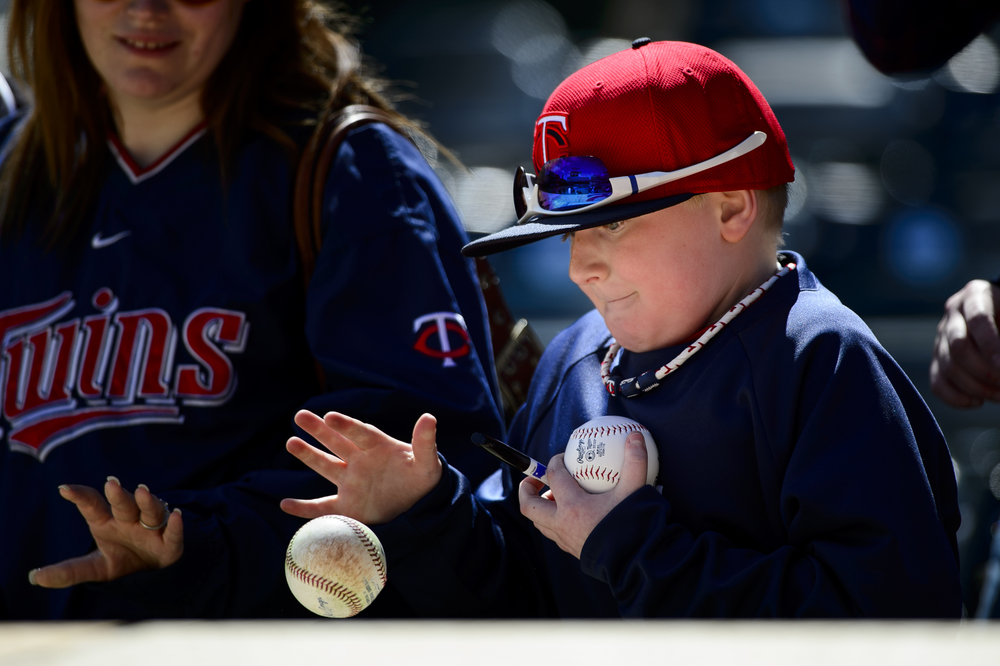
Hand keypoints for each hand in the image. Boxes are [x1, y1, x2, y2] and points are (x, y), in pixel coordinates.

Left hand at [29, 478, 182, 587]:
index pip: (93, 506)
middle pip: (124, 504)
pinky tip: (176, 515)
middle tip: (111, 483)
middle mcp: (130, 521)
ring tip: (142, 491)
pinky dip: (175, 525)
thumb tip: (35, 577)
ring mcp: (151, 530)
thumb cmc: (123, 560)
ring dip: (147, 501)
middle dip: (118, 494)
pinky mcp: (170, 544)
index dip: (81, 496)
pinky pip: (173, 532)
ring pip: (150, 512)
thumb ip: (69, 571)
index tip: (64, 489)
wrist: (156, 571)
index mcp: (107, 523)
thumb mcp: (96, 568)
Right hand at [280, 410, 442, 524]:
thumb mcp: (428, 463)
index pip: (360, 433)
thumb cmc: (423, 479)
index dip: (346, 425)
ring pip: (326, 467)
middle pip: (336, 443)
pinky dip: (304, 509)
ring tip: (291, 442)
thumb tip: (429, 417)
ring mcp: (351, 482)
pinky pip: (322, 508)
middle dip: (318, 430)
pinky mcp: (348, 507)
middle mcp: (360, 461)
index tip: (330, 416)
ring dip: (308, 456)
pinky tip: (285, 504)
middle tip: (300, 415)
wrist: (420, 506)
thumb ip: (426, 442)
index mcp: (378, 447)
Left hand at [518, 432, 647, 558]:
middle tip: (535, 479)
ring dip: (541, 507)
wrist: (636, 562)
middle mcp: (562, 523)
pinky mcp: (572, 550)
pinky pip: (553, 533)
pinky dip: (553, 521)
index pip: (553, 476)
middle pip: (529, 505)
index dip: (554, 462)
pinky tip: (569, 515)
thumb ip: (635, 461)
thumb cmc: (633, 525)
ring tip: (554, 495)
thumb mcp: (635, 490)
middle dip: (526, 489)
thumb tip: (635, 436)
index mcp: (573, 506)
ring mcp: (565, 539)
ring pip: (539, 522)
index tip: (561, 457)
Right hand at [930, 279, 999, 407]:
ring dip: (975, 388)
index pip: (978, 319)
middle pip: (958, 347)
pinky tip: (978, 401)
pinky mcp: (937, 358)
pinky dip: (955, 398)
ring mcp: (941, 336)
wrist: (999, 313)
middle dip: (984, 371)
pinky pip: (937, 383)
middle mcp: (953, 314)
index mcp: (976, 295)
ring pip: (948, 367)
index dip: (991, 344)